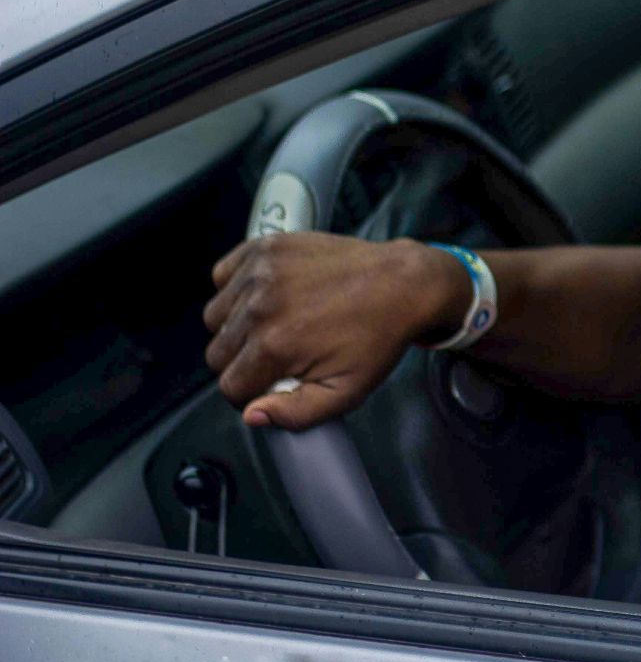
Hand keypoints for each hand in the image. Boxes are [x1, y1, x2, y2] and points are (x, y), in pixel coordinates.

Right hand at [203, 233, 467, 430]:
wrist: (403, 283)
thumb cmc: (378, 336)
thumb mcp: (346, 391)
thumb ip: (295, 413)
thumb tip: (252, 415)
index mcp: (275, 345)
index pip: (229, 386)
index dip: (251, 392)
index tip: (273, 383)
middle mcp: (260, 306)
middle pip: (218, 353)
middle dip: (244, 362)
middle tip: (280, 354)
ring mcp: (260, 272)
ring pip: (216, 317)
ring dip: (237, 326)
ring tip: (276, 324)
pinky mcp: (266, 247)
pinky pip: (223, 276)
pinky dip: (237, 288)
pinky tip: (268, 296)